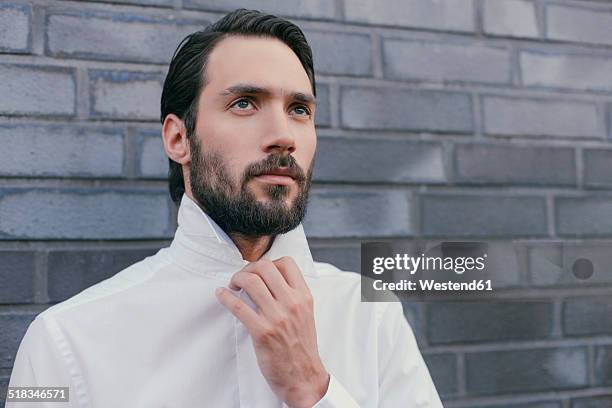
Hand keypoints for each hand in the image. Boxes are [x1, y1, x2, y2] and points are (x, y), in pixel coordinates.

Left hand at [215, 256, 328, 407]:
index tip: (259, 271)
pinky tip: (221, 295)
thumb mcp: (305, 315)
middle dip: (248, 268)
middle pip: (265, 267)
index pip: (286, 263)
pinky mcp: (262, 332)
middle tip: (241, 277)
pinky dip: (225, 297)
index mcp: (304, 297)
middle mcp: (292, 303)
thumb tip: (269, 281)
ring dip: (236, 279)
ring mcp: (277, 317)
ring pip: (251, 281)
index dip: (269, 262)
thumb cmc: (302, 348)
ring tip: (232, 286)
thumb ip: (291, 296)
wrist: (304, 377)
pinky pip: (238, 306)